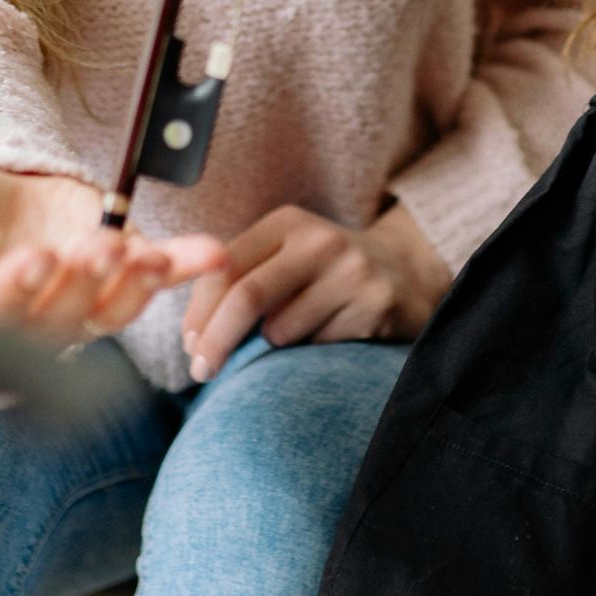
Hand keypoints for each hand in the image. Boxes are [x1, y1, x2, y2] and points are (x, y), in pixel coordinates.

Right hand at [0, 167, 226, 346]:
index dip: (11, 294)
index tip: (32, 261)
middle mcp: (23, 324)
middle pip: (53, 320)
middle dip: (77, 285)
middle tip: (95, 249)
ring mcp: (72, 305)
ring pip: (105, 310)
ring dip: (129, 284)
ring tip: (146, 256)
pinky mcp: (111, 276)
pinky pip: (149, 280)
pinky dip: (180, 268)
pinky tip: (207, 254)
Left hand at [181, 201, 448, 381]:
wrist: (406, 270)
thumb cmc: (323, 271)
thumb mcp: (285, 254)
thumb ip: (242, 276)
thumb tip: (193, 334)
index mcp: (287, 223)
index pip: (226, 267)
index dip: (200, 310)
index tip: (189, 344)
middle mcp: (320, 241)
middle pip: (248, 297)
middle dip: (215, 341)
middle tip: (200, 372)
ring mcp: (352, 273)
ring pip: (282, 331)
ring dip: (275, 344)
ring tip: (301, 329)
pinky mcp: (376, 306)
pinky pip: (319, 347)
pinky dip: (313, 351)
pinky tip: (334, 330)